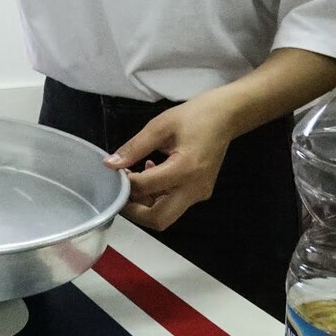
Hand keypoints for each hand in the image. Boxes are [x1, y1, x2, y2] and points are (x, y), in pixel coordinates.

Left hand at [102, 95, 234, 230]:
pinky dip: (157, 197)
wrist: (225, 117)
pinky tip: (150, 175)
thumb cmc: (193, 116)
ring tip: (132, 180)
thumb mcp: (159, 126)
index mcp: (185, 169)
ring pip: (166, 215)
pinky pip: (174, 204)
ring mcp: (199, 194)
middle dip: (134, 211)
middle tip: (119, 192)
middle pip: (159, 219)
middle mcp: (195, 188)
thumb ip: (134, 148)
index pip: (147, 187)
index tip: (115, 173)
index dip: (126, 184)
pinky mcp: (200, 193)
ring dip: (144, 205)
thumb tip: (110, 164)